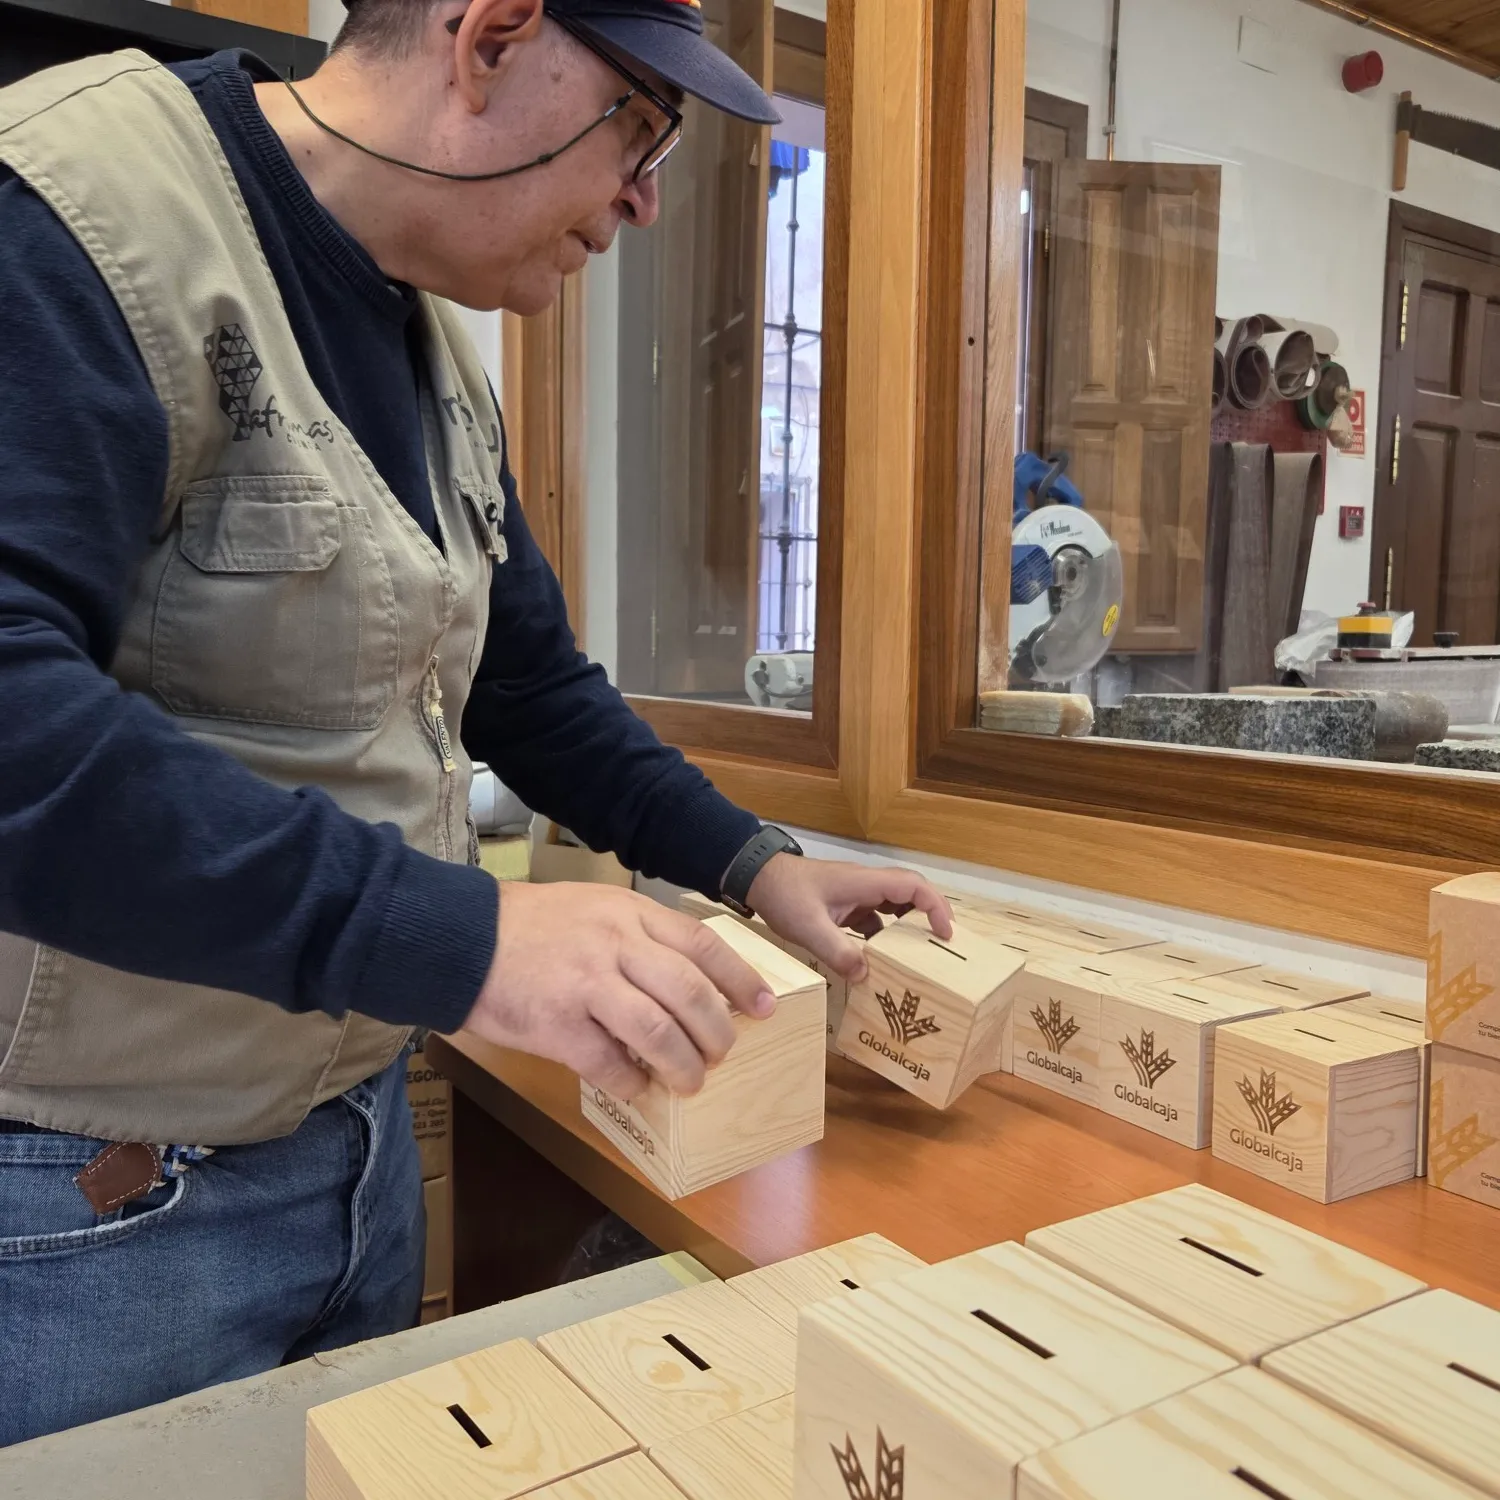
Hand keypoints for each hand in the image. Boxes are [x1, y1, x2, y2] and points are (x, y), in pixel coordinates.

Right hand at [464, 882, 774, 1101]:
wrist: (459, 936)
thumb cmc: (528, 926)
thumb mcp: (592, 909)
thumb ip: (635, 938)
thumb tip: (683, 988)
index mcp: (628, 913)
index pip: (702, 945)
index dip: (741, 979)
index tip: (765, 1006)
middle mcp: (614, 943)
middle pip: (690, 991)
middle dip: (717, 1031)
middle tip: (723, 1054)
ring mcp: (586, 983)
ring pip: (658, 1030)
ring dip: (682, 1064)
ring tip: (690, 1082)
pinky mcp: (556, 1023)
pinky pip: (608, 1063)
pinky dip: (631, 1082)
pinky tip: (635, 1088)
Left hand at [747, 855, 952, 982]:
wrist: (756, 877)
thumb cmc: (784, 894)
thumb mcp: (809, 927)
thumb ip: (838, 951)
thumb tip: (866, 975)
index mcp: (864, 882)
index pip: (913, 887)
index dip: (935, 907)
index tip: (945, 933)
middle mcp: (865, 884)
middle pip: (909, 895)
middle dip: (928, 917)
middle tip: (940, 947)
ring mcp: (854, 893)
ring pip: (892, 907)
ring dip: (905, 929)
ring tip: (915, 957)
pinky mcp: (844, 904)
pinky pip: (872, 918)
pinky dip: (880, 937)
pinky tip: (877, 960)